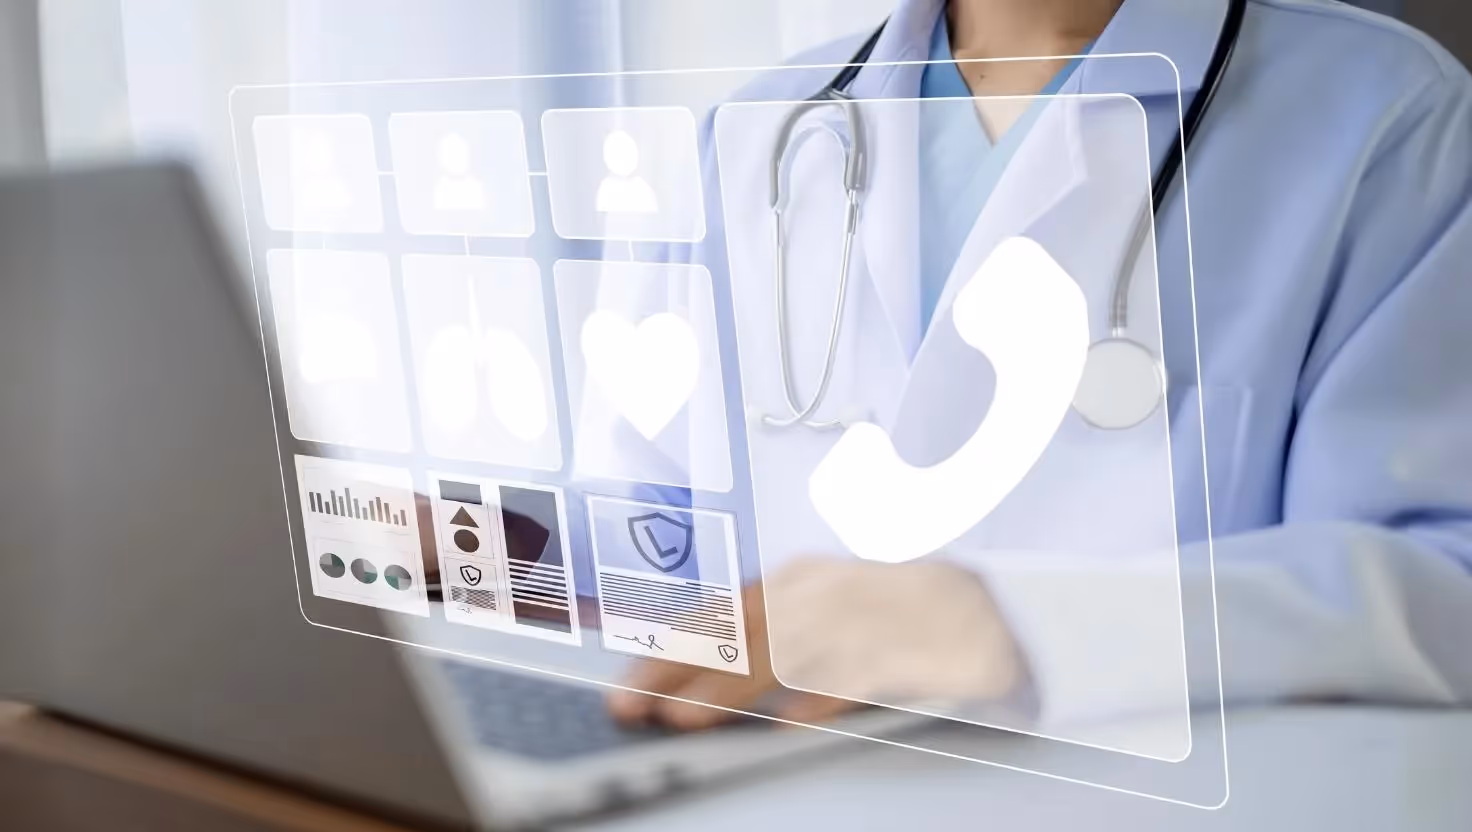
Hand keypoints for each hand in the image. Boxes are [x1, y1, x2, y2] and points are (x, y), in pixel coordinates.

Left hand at [606, 557, 1022, 730]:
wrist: (977, 607)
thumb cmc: (887, 615)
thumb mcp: (817, 611)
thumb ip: (765, 637)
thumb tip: (693, 678)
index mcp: (794, 582)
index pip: (717, 615)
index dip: (668, 650)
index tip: (628, 684)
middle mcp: (818, 593)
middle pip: (736, 632)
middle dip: (679, 669)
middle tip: (634, 705)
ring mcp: (859, 618)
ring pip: (782, 652)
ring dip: (731, 686)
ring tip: (687, 715)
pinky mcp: (901, 648)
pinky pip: (853, 673)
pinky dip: (820, 697)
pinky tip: (789, 722)